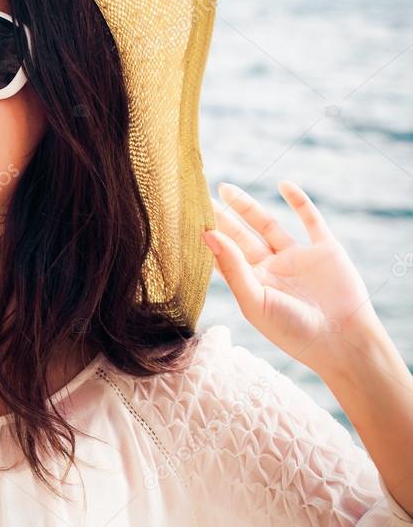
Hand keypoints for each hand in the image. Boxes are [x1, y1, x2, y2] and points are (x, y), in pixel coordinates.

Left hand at [202, 180, 380, 378]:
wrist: (341, 341)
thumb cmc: (292, 330)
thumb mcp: (254, 300)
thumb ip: (231, 267)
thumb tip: (206, 234)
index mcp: (252, 284)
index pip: (223, 255)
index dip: (207, 237)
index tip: (184, 217)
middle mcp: (271, 268)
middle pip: (240, 236)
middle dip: (221, 217)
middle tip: (198, 196)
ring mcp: (297, 257)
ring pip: (267, 225)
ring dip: (247, 207)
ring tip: (225, 189)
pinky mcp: (325, 249)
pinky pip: (310, 220)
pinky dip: (299, 202)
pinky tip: (283, 185)